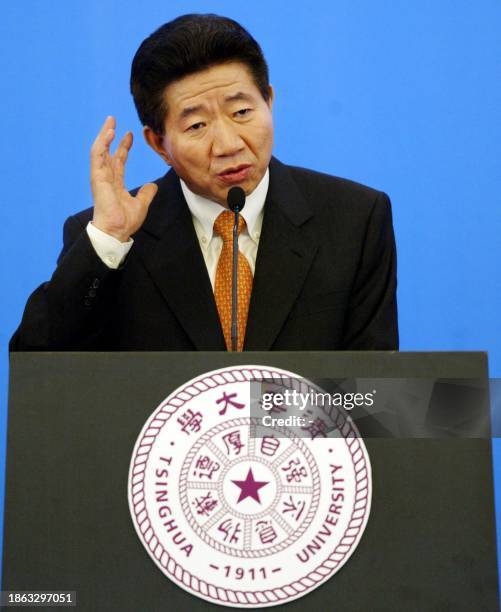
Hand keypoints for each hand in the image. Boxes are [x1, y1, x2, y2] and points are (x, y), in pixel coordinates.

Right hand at [90, 116, 157, 241]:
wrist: (117, 231)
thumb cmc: (125, 221)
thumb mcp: (141, 204)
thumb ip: (146, 193)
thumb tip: (153, 185)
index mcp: (115, 183)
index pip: (118, 160)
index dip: (123, 147)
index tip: (129, 135)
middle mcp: (106, 178)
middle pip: (107, 151)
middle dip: (109, 135)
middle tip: (113, 120)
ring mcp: (100, 177)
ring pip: (99, 151)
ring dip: (103, 135)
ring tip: (110, 122)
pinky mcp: (97, 177)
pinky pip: (97, 156)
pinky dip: (102, 144)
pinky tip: (108, 133)